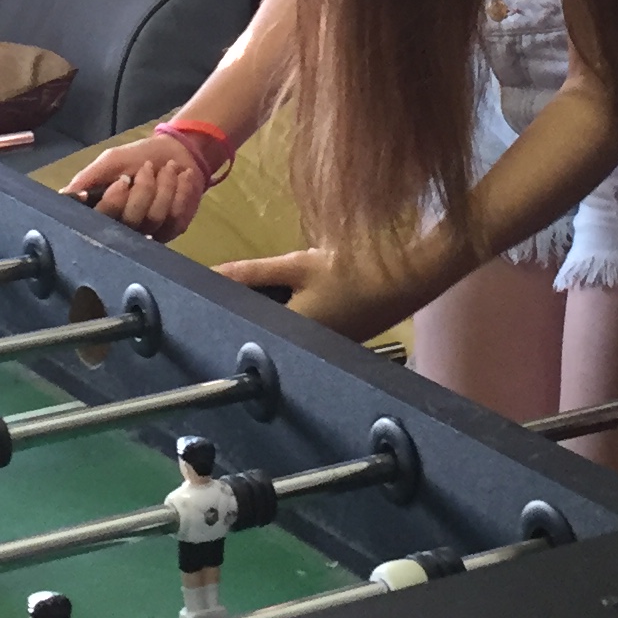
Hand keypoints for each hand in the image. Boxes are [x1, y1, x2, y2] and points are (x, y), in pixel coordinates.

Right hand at [57, 134, 206, 238]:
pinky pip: (175, 217)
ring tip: (167, 167)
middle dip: (143, 189)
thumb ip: (88, 177)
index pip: (101, 220)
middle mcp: (123, 228)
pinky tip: (182, 176)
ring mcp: (148, 232)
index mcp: (103, 212)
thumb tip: (65, 195)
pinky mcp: (171, 230)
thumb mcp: (110, 161)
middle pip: (131, 221)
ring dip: (165, 186)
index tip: (122, 181)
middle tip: (147, 167)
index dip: (113, 203)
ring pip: (155, 218)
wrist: (176, 152)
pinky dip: (180, 191)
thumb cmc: (138, 157)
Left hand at [219, 243, 418, 343]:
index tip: (207, 293)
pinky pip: (300, 328)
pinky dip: (295, 311)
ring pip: (280, 328)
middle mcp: (302, 352)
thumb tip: (208, 276)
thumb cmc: (352, 271)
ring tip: (279, 284)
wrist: (409, 279)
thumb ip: (250, 273)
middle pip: (259, 330)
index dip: (222, 310)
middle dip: (251, 307)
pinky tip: (305, 292)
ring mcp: (319, 350)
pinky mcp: (333, 343)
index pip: (240, 328)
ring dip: (274, 308)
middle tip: (245, 279)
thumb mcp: (297, 266)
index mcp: (288, 337)